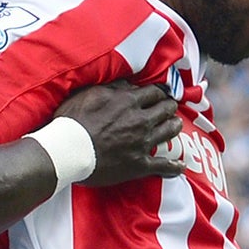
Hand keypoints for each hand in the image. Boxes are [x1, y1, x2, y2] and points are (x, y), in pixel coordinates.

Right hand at [54, 83, 183, 185]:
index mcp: (129, 102)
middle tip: (169, 108)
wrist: (68, 151)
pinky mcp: (139, 164)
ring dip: (174, 126)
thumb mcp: (89, 93)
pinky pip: (163, 165)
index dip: (159, 93)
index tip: (160, 94)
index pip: (154, 93)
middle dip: (169, 107)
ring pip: (169, 131)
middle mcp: (140, 120)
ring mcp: (142, 143)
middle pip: (165, 109)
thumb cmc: (73, 121)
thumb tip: (127, 82)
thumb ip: (112, 87)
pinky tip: (180, 166)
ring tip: (176, 125)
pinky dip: (174, 166)